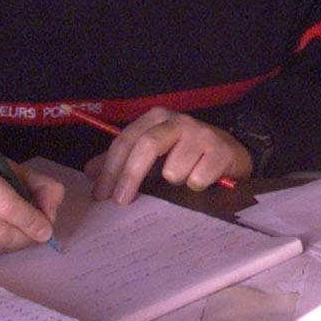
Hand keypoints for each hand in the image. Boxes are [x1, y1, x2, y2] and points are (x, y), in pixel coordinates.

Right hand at [0, 141, 63, 252]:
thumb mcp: (8, 165)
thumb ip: (38, 185)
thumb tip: (51, 213)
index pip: (6, 206)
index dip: (30, 220)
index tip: (46, 229)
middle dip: (25, 237)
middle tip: (39, 235)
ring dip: (13, 244)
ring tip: (22, 233)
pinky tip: (1, 235)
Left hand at [84, 107, 251, 203]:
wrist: (230, 152)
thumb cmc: (186, 153)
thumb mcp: (153, 153)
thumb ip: (121, 160)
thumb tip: (90, 172)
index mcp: (156, 118)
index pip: (126, 141)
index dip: (110, 169)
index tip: (100, 195)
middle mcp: (177, 120)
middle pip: (146, 147)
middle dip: (130, 177)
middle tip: (121, 202)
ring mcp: (201, 133)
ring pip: (173, 169)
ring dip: (174, 182)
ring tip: (183, 179)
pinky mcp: (220, 150)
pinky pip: (197, 179)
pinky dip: (195, 186)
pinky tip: (203, 179)